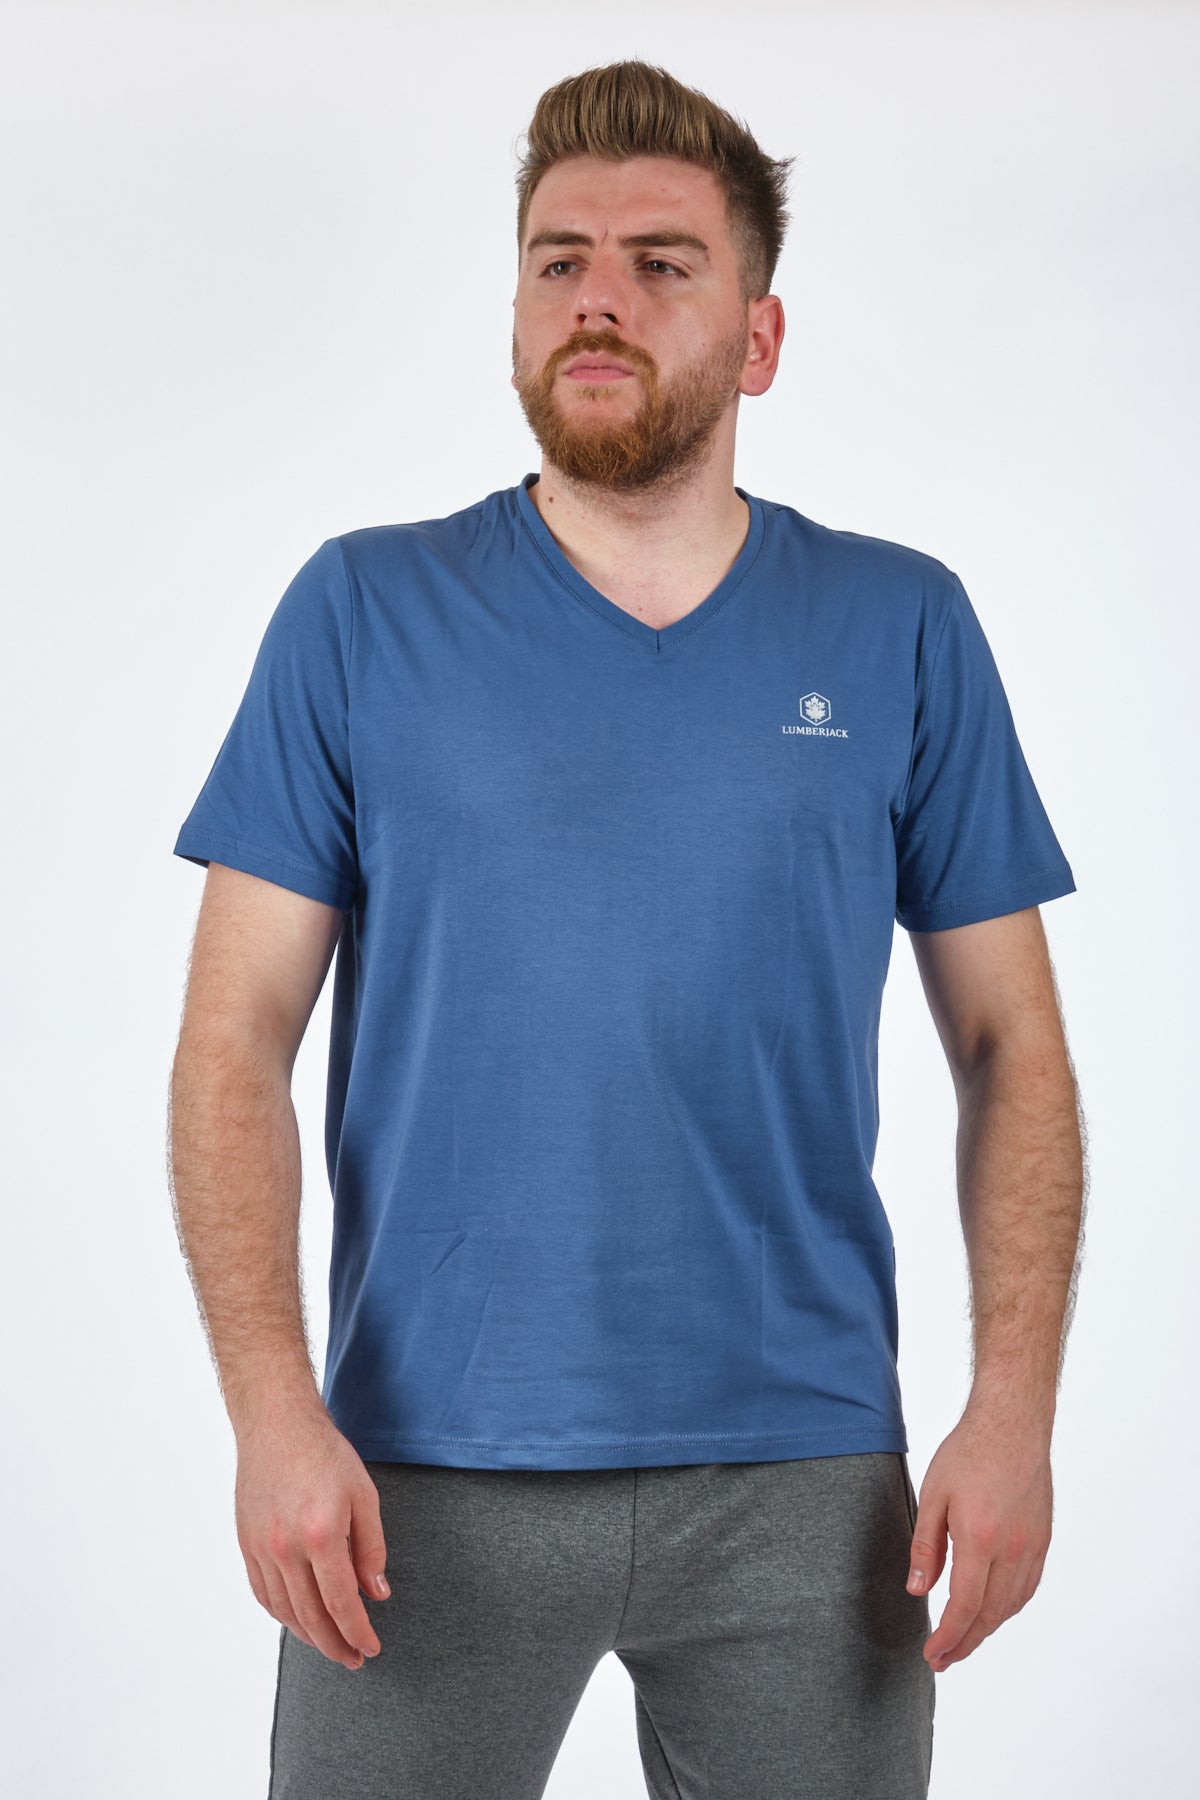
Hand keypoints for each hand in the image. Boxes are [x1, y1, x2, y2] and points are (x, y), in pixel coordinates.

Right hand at [234, 1405, 390, 1670]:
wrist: (276, 1425)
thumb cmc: (325, 1454)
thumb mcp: (363, 1495)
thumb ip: (371, 1549)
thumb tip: (377, 1594)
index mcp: (321, 1535)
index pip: (341, 1603)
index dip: (357, 1632)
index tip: (371, 1648)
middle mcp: (286, 1548)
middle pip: (310, 1617)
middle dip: (335, 1644)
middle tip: (353, 1659)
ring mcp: (261, 1548)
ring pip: (284, 1611)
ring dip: (308, 1636)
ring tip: (330, 1644)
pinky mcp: (246, 1544)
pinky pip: (263, 1594)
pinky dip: (282, 1615)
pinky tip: (298, 1620)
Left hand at [905, 1408, 1052, 1671]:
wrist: (1012, 1425)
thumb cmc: (969, 1452)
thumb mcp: (933, 1496)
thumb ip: (926, 1547)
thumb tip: (919, 1590)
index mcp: (980, 1539)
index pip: (965, 1606)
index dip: (949, 1637)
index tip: (933, 1654)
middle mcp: (1012, 1549)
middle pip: (990, 1614)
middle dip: (966, 1642)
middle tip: (943, 1659)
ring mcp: (1032, 1546)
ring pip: (1012, 1605)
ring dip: (988, 1629)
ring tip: (964, 1640)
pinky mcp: (1043, 1539)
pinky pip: (1027, 1587)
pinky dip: (1008, 1608)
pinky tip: (993, 1611)